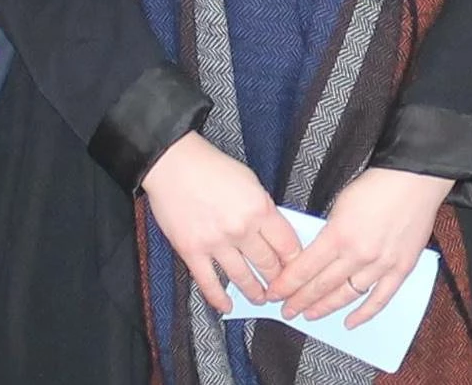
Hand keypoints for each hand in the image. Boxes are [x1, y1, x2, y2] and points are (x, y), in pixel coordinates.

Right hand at [140, 134, 301, 312]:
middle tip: (281, 290)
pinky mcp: (192, 252)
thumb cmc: (211, 168)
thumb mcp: (250, 182)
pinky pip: (209, 283)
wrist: (173, 165)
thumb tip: (274, 233)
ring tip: (260, 299)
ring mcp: (216, 243)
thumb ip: (263, 209)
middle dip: (277, 280)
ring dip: (254, 292)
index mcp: (260, 209)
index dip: (294, 261)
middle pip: (267, 264)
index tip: (297, 270)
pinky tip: (227, 306)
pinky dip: (219, 298)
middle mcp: (240, 229)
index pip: (287, 245)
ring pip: (242, 278)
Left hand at [269, 167, 454, 326]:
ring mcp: (381, 264)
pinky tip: (350, 322)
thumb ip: (329, 232)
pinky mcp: (401, 268)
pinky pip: (380, 298)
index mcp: (339, 235)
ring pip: (347, 295)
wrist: (415, 179)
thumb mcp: (340, 203)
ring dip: (325, 308)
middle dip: (300, 300)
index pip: (304, 269)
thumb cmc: (379, 185)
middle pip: (321, 285)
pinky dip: (364, 313)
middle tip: (287, 309)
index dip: (286, 285)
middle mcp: (359, 254)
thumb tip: (317, 253)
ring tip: (310, 315)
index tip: (275, 293)